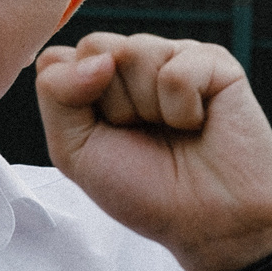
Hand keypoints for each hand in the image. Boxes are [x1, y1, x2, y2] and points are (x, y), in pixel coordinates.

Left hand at [37, 33, 271, 270]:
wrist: (211, 223)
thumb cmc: (146, 191)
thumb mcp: (75, 152)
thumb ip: (56, 94)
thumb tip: (98, 57)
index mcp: (99, 81)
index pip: (59, 59)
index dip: (72, 100)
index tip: (103, 137)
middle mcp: (136, 63)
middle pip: (95, 46)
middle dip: (112, 103)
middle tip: (143, 135)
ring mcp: (176, 57)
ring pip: (135, 52)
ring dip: (150, 108)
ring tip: (176, 131)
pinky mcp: (215, 63)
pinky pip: (177, 70)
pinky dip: (184, 109)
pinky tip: (200, 124)